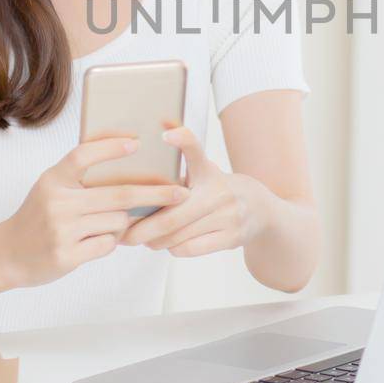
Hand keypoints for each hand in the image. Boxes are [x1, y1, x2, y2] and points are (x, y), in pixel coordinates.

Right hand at [0, 137, 188, 287]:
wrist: (7, 254)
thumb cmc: (39, 217)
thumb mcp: (51, 188)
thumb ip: (81, 178)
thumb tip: (131, 164)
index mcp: (53, 180)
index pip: (82, 156)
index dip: (110, 148)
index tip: (137, 143)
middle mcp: (56, 202)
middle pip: (118, 195)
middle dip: (155, 193)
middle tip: (181, 192)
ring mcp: (61, 230)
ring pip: (117, 222)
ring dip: (123, 224)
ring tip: (104, 225)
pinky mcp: (66, 256)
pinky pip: (108, 244)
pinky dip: (110, 242)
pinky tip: (93, 241)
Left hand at [119, 124, 272, 256]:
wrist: (259, 210)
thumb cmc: (216, 191)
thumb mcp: (202, 172)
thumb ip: (174, 169)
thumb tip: (136, 167)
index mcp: (207, 171)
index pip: (196, 151)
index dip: (183, 141)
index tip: (166, 134)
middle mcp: (219, 191)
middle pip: (172, 214)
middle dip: (142, 228)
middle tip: (124, 234)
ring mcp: (228, 216)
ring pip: (178, 235)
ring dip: (154, 241)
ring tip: (144, 240)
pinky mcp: (232, 237)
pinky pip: (190, 248)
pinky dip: (173, 248)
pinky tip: (168, 245)